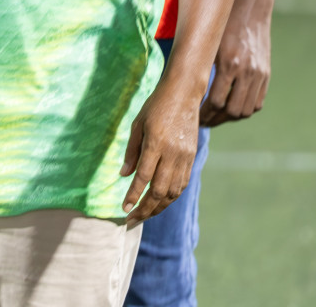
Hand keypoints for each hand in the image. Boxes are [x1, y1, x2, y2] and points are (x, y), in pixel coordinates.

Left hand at [120, 78, 201, 222]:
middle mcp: (173, 154)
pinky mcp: (191, 157)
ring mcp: (185, 157)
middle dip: (146, 208)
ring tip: (145, 215)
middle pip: (160, 190)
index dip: (134, 196)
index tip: (124, 209)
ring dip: (159, 207)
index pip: (144, 177)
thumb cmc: (155, 106)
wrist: (183, 94)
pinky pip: (182, 183)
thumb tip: (123, 176)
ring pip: (173, 191)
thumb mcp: (137, 124)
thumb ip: (131, 151)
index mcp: (156, 143)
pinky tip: (160, 202)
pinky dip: (171, 196)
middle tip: (132, 220)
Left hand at [201, 13, 270, 126]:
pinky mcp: (266, 75)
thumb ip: (201, 66)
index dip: (204, 114)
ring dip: (230, 117)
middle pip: (232, 110)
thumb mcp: (207, 44)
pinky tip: (231, 109)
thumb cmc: (221, 25)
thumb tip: (185, 90)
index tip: (194, 117)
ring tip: (216, 117)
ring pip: (246, 110)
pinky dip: (244, 110)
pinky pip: (257, 102)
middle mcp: (247, 71)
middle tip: (203, 121)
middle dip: (216, 120)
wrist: (248, 10)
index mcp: (229, 63)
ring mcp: (259, 74)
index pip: (216, 101)